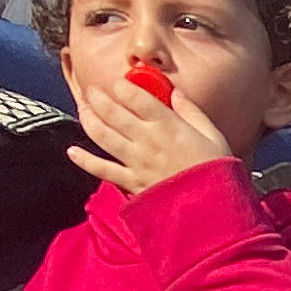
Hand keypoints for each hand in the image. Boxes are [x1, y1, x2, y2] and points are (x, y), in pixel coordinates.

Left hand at [69, 69, 237, 194]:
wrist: (213, 208)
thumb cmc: (217, 171)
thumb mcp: (212, 134)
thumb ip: (192, 111)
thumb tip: (176, 92)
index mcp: (168, 125)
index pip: (136, 97)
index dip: (122, 86)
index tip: (118, 81)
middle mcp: (147, 140)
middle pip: (113, 112)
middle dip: (98, 97)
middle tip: (91, 89)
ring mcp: (136, 162)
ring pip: (103, 135)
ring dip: (88, 119)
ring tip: (82, 108)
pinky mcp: (131, 183)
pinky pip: (102, 169)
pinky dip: (85, 160)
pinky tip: (72, 151)